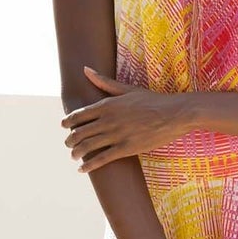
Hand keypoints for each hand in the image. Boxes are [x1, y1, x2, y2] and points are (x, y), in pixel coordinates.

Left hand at [64, 67, 191, 170]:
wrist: (174, 114)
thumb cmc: (152, 101)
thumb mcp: (127, 89)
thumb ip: (104, 82)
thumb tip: (85, 69)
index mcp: (107, 105)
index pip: (78, 115)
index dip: (67, 122)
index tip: (64, 126)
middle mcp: (108, 120)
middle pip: (79, 132)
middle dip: (70, 140)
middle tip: (68, 144)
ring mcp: (116, 135)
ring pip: (87, 147)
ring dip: (76, 152)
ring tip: (73, 156)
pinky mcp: (126, 149)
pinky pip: (101, 159)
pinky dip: (89, 165)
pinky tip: (82, 169)